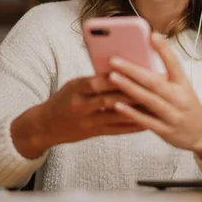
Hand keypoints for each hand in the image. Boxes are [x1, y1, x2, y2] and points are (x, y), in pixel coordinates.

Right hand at [11, 76, 144, 158]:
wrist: (45, 126)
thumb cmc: (64, 99)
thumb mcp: (75, 84)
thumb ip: (96, 78)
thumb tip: (123, 69)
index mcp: (76, 88)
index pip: (99, 81)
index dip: (119, 76)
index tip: (139, 69)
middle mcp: (81, 105)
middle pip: (110, 98)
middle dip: (133, 92)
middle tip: (154, 86)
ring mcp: (87, 121)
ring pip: (116, 115)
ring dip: (137, 109)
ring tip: (156, 103)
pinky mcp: (94, 133)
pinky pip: (117, 129)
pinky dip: (133, 125)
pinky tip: (148, 121)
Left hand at [108, 33, 201, 162]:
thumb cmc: (186, 105)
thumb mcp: (181, 87)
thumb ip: (164, 75)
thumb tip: (140, 58)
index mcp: (183, 84)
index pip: (175, 64)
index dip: (164, 49)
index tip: (152, 35)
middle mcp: (179, 98)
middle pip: (155, 82)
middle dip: (133, 70)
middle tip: (114, 60)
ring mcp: (173, 115)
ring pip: (149, 100)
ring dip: (129, 88)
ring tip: (112, 77)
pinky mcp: (166, 131)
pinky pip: (146, 121)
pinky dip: (131, 113)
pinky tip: (117, 104)